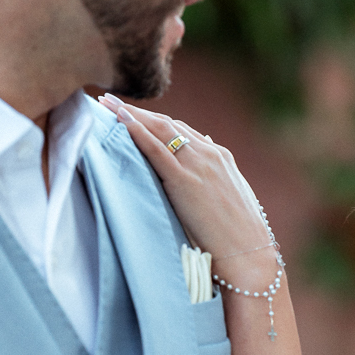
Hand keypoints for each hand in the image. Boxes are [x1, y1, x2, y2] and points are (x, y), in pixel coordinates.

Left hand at [99, 95, 275, 279]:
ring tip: (105, 104)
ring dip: (130, 114)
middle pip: (168, 124)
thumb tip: (202, 160)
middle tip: (110, 102)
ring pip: (159, 129)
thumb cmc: (239, 234)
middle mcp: (209, 154)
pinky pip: (156, 149)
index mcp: (220, 157)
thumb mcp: (229, 198)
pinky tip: (118, 119)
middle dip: (138, 111)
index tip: (134, 115)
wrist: (248, 253)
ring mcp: (198, 164)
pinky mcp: (184, 180)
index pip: (182, 131)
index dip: (156, 122)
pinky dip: (136, 131)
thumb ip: (214, 177)